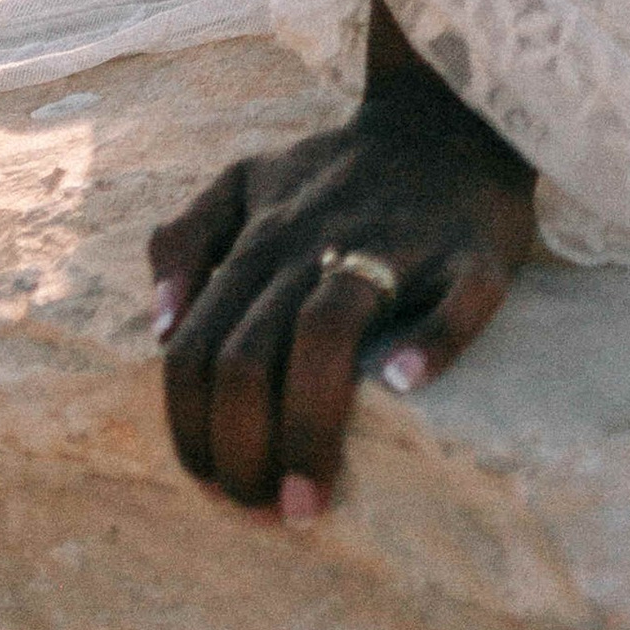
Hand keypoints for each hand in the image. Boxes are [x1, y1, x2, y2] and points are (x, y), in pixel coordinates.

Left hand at [149, 0, 535, 515]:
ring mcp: (392, 243)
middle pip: (248, 355)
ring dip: (308, 429)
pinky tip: (401, 388)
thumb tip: (159, 326)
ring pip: (325, 334)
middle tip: (263, 516)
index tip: (212, 490)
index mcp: (259, 237)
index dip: (190, 430)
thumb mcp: (243, 181)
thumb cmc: (338, 174)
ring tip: (309, 502)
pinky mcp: (470, 251)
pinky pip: (453, 301)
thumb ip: (184, 239)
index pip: (194, 347)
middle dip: (242, 452)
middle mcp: (313, 241)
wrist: (449, 114)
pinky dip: (427, 345)